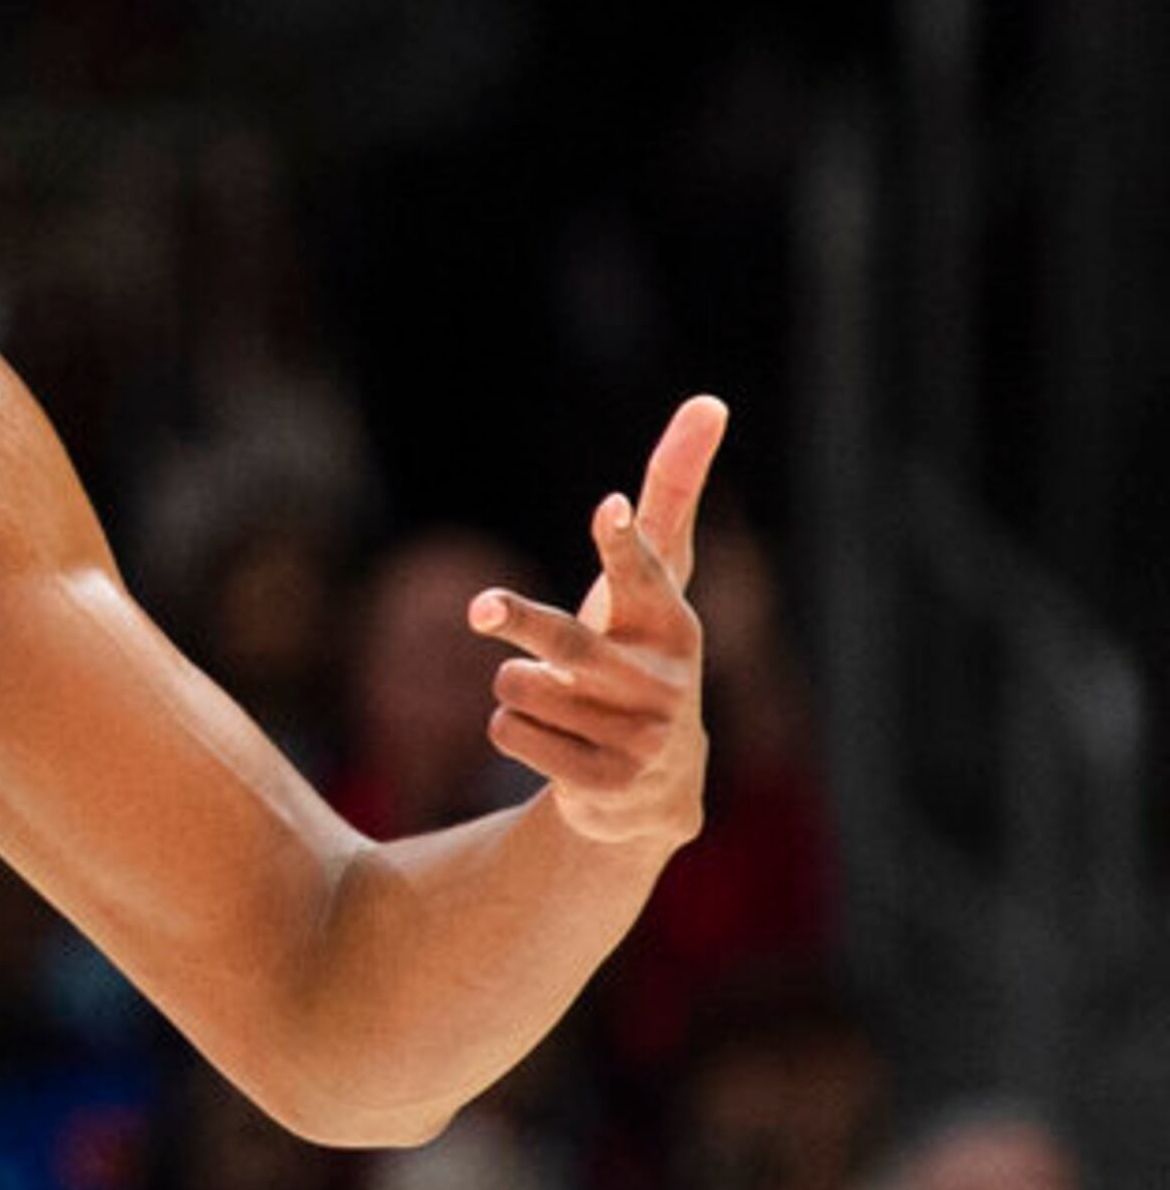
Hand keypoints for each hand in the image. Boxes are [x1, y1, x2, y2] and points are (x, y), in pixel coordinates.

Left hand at [470, 395, 725, 849]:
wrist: (652, 789)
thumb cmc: (639, 655)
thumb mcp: (650, 587)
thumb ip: (671, 499)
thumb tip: (708, 400)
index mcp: (672, 623)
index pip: (645, 573)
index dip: (622, 543)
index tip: (608, 508)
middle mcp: (662, 680)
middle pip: (566, 641)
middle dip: (518, 620)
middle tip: (482, 607)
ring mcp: (639, 738)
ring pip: (516, 685)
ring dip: (517, 690)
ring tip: (562, 707)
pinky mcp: (606, 785)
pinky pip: (507, 733)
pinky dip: (513, 733)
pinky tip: (557, 746)